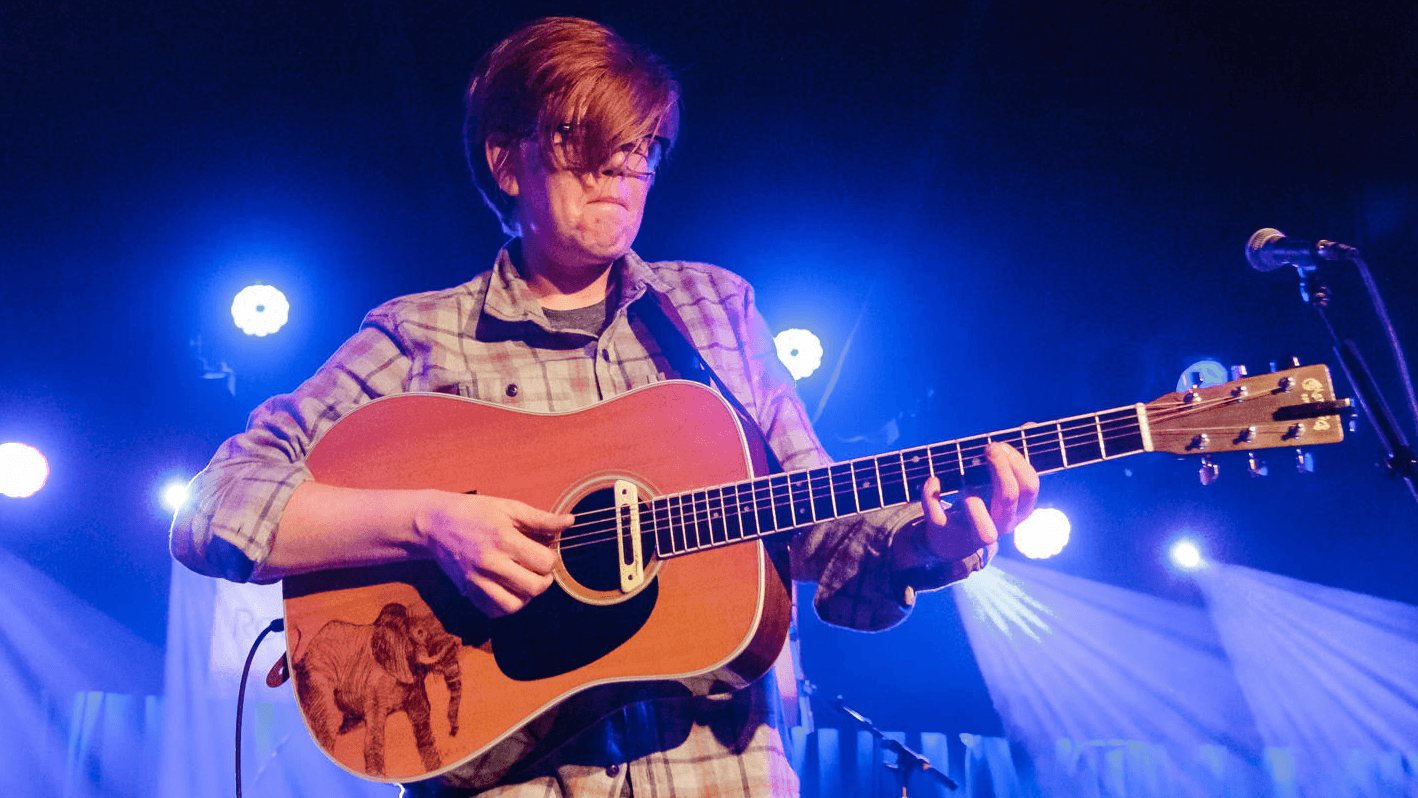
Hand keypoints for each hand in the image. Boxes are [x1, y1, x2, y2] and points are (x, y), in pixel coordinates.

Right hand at [414, 492, 572, 616]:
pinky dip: (507, 604)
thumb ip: (540, 518)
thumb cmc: (473, 512)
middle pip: (533, 587)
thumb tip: (569, 522)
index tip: (545, 550)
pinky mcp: (468, 592)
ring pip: (515, 605)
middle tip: (538, 567)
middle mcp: (489, 563)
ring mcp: (477, 581)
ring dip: (526, 595)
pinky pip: (495, 611)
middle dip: (544, 579)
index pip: (543, 562)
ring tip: (524, 579)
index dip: (551, 558)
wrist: (434, 524)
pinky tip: (509, 588)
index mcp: (502, 538)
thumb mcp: (508, 507)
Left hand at [918, 441, 1038, 561]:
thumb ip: (1014, 455)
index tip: (1000, 443)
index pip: (1029, 486)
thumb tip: (1031, 425)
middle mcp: (1002, 523)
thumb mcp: (999, 479)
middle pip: (1009, 496)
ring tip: (966, 480)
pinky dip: (932, 497)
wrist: (952, 539)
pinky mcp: (946, 533)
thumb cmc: (982, 500)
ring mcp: (974, 532)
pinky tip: (933, 480)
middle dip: (999, 467)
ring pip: (984, 528)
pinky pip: (938, 518)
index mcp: (1020, 509)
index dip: (1016, 461)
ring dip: (973, 498)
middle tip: (989, 447)